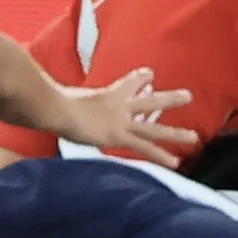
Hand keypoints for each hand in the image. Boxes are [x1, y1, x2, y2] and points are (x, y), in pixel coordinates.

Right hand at [56, 67, 196, 166]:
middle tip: (188, 96)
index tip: (150, 75)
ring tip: (194, 138)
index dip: (140, 79)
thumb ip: (62, 96)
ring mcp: (121, 122)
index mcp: (107, 95)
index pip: (129, 83)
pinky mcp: (119, 136)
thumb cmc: (53, 103)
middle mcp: (119, 106)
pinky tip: (176, 162)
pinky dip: (161, 155)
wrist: (57, 108)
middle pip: (150, 100)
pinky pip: (144, 147)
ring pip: (154, 127)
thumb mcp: (63, 95)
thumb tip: (44, 93)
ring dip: (175, 133)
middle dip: (169, 99)